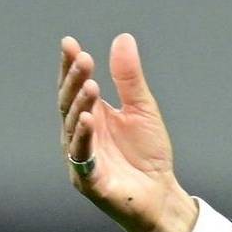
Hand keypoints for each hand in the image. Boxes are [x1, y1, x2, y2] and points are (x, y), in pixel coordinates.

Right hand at [57, 34, 196, 231]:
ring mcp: (82, 156)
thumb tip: (123, 39)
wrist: (161, 193)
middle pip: (70, 103)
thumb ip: (130, 78)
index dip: (70, 66)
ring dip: (80, 104)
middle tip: (82, 58)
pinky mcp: (89, 179)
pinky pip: (82, 157)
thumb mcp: (143, 109)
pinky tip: (88, 119)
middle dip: (73, 80)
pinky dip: (83, 137)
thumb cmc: (148, 154)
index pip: (76, 86)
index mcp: (93, 115)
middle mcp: (82, 134)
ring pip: (73, 127)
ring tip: (89, 84)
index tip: (69, 43)